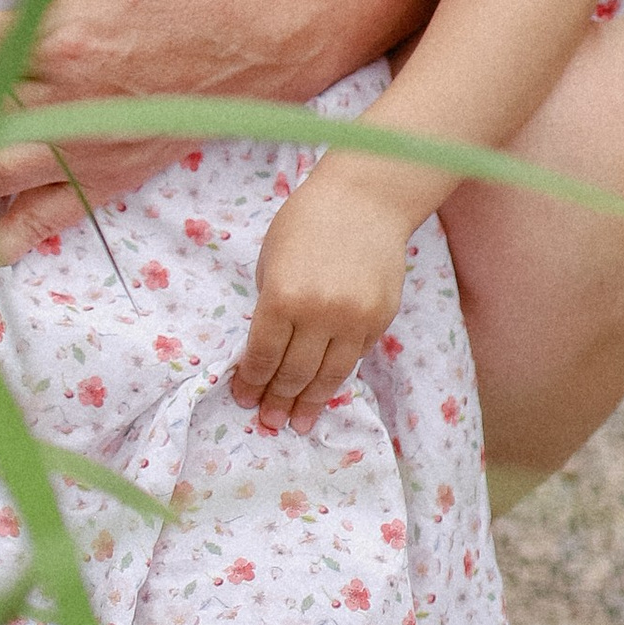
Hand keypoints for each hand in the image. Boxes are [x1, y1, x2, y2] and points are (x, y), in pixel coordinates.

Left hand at [231, 161, 415, 431]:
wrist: (366, 200)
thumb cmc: (307, 222)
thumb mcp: (272, 260)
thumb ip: (271, 306)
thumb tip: (266, 353)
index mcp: (282, 296)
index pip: (262, 354)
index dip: (251, 381)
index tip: (243, 398)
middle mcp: (319, 314)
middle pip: (294, 372)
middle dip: (277, 401)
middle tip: (268, 422)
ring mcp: (354, 320)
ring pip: (328, 376)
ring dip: (309, 403)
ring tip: (297, 424)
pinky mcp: (380, 320)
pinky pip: (354, 359)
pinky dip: (336, 377)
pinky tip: (325, 391)